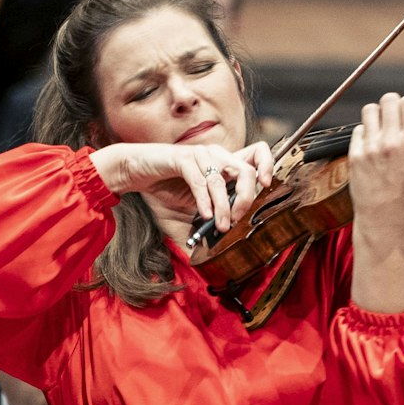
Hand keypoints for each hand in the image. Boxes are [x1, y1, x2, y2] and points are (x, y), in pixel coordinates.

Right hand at [89, 140, 273, 236]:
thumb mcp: (190, 210)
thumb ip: (205, 223)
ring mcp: (200, 155)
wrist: (136, 173)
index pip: (257, 154)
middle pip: (247, 171)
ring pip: (222, 181)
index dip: (267, 166)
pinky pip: (200, 181)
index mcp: (223, 163)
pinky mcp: (183, 158)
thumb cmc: (164, 187)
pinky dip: (204, 200)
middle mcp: (216, 155)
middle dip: (247, 198)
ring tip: (221, 225)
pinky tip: (205, 214)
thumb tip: (216, 250)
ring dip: (224, 207)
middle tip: (237, 219)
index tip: (266, 186)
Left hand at [345, 93, 403, 241]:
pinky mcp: (355, 154)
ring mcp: (370, 148)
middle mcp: (391, 142)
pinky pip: (358, 129)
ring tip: (381, 128)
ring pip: (370, 110)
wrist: (383, 217)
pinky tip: (371, 144)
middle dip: (392, 105)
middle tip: (394, 116)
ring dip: (376, 115)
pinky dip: (365, 133)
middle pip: (388, 100)